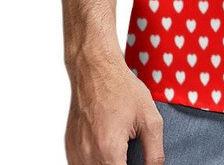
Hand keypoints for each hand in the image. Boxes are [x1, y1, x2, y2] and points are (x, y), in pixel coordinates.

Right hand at [65, 50, 164, 164]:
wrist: (95, 69)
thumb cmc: (122, 89)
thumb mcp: (149, 118)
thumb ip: (154, 152)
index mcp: (109, 151)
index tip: (137, 164)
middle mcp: (88, 156)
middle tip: (129, 158)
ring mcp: (75, 152)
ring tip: (119, 155)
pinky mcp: (69, 147)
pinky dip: (93, 164)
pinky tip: (106, 155)